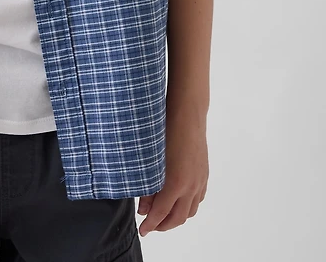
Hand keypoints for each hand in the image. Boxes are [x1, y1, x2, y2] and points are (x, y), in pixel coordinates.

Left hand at [137, 112, 208, 235]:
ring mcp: (200, 181)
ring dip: (176, 218)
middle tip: (150, 226)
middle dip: (163, 225)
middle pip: (178, 218)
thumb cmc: (167, 131)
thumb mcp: (152, 159)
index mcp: (176, 183)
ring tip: (163, 215)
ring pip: (190, 211)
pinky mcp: (204, 175)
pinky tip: (178, 201)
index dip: (150, 224)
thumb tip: (143, 207)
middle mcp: (191, 186)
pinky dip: (187, 206)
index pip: (161, 213)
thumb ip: (147, 186)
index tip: (143, 230)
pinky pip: (198, 199)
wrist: (187, 115)